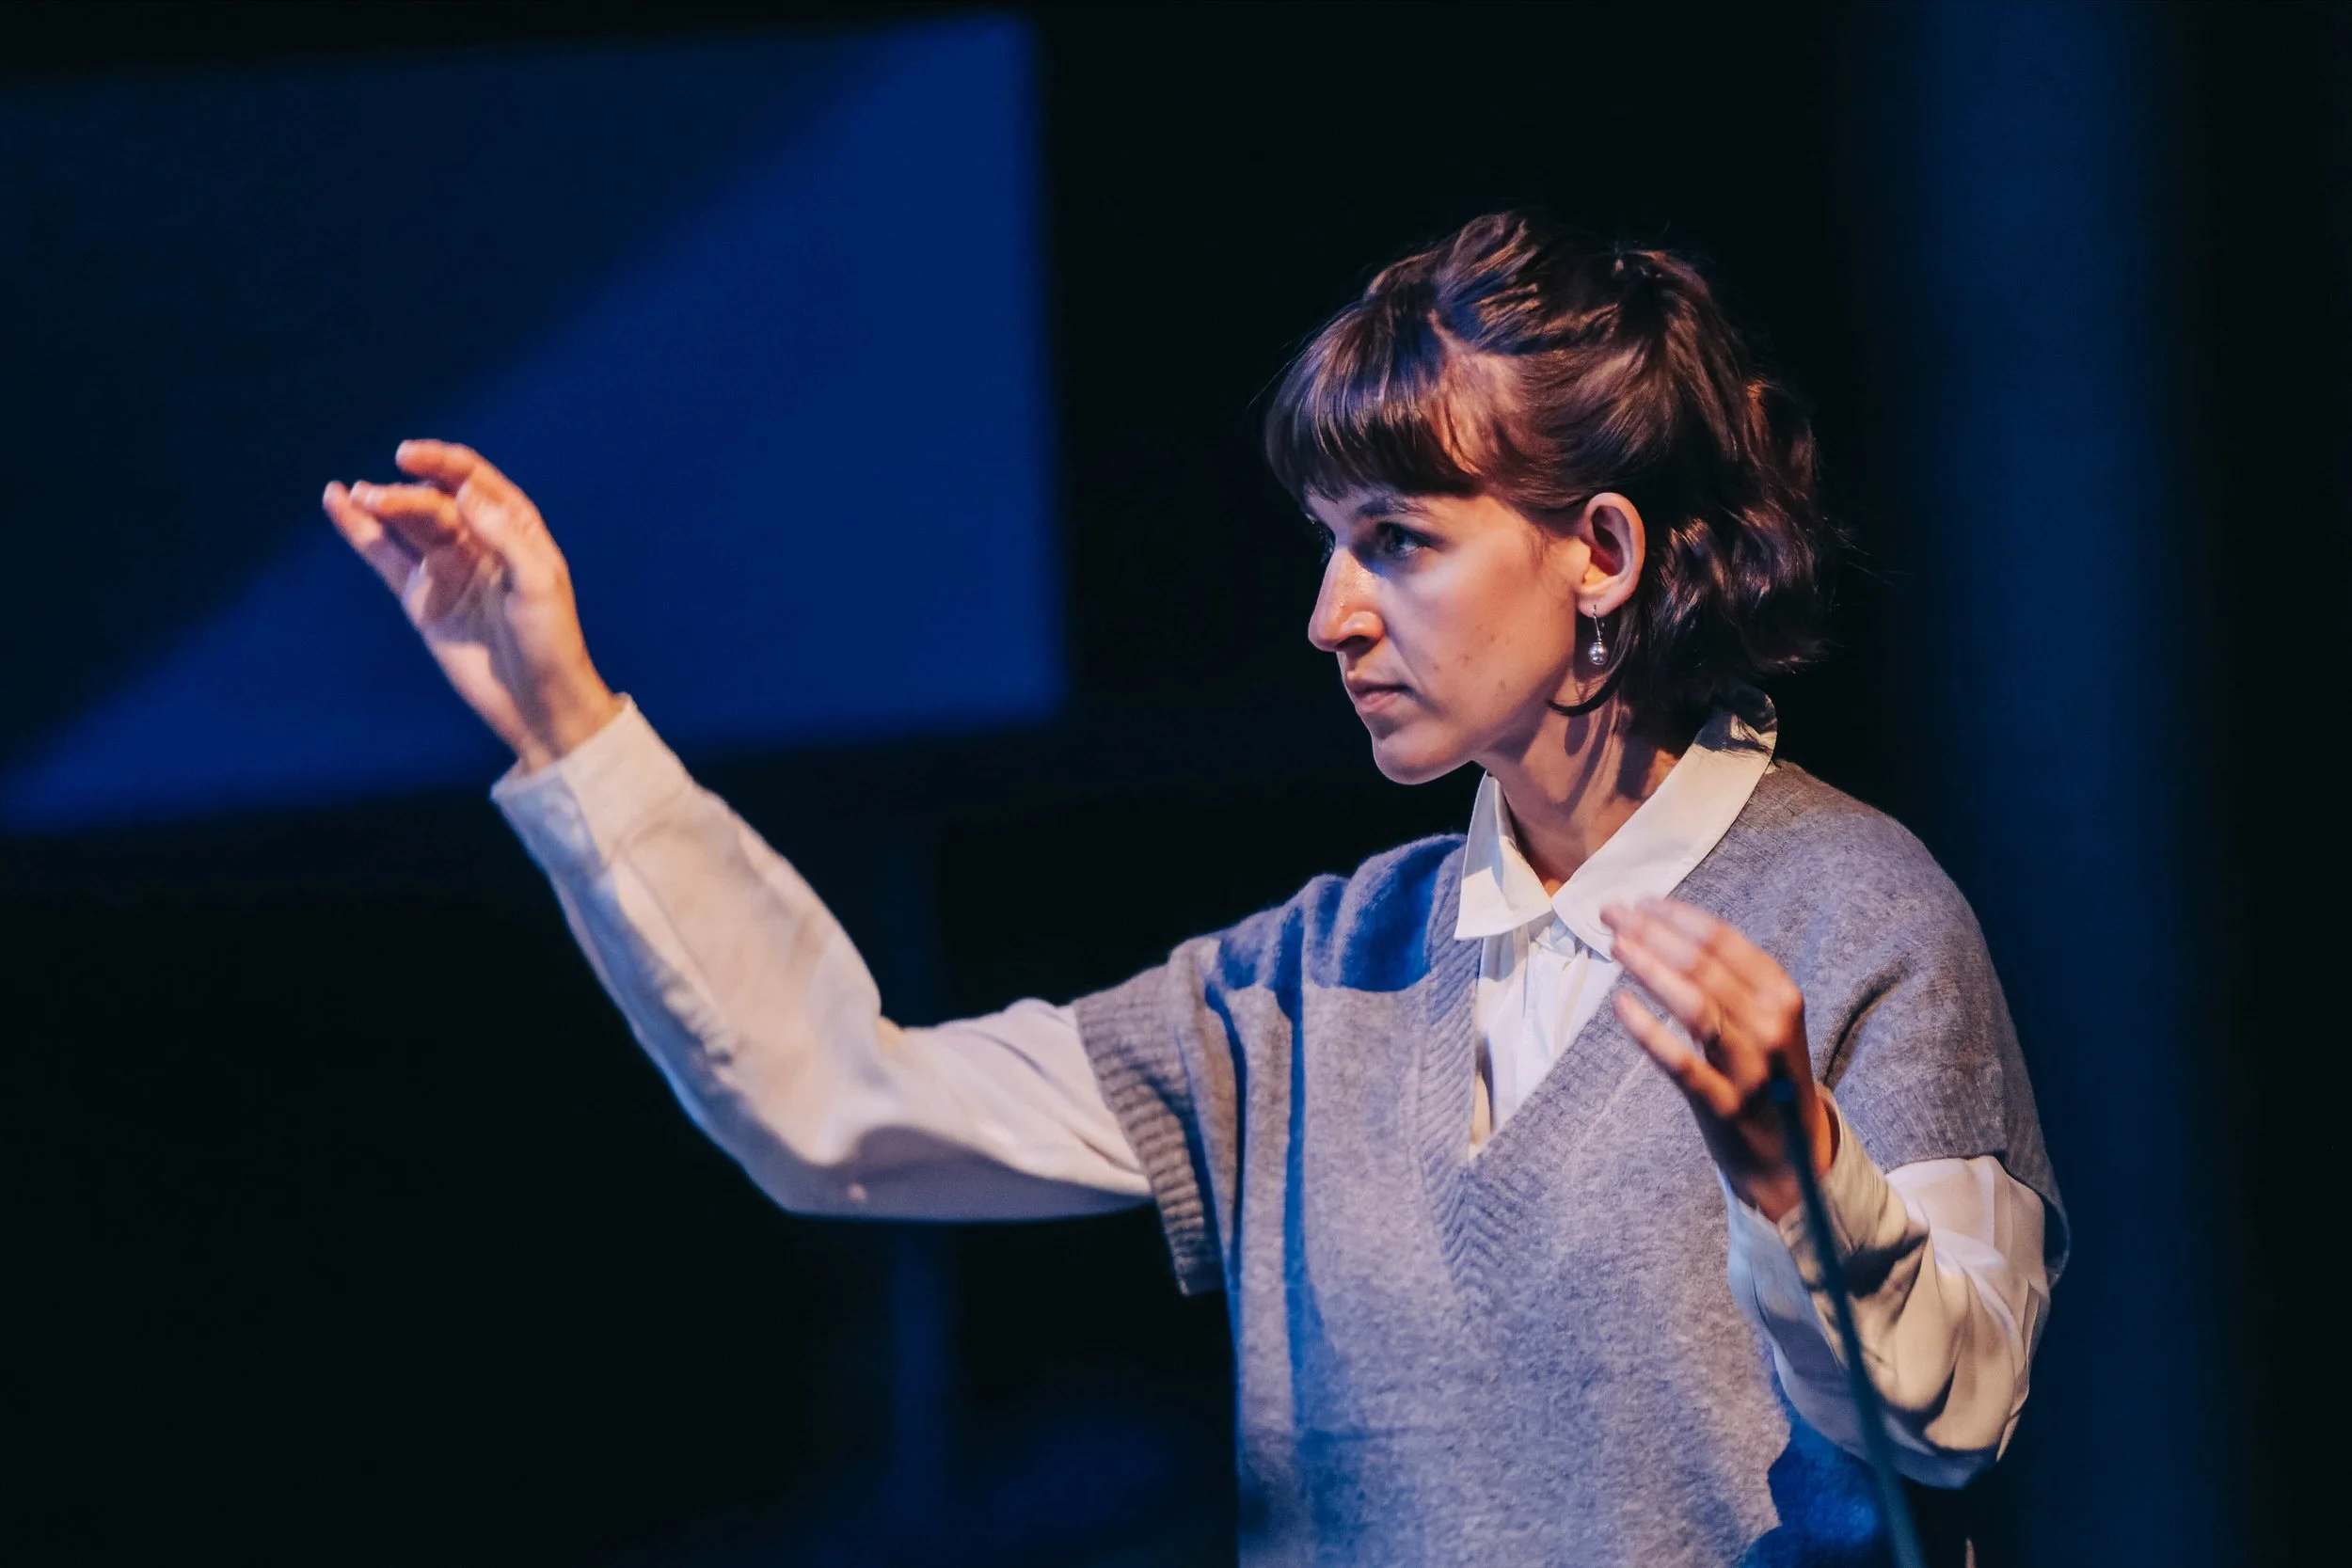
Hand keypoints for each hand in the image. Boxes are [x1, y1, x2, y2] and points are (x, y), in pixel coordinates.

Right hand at [323, 441, 622, 772]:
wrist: (537, 699)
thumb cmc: (550, 639)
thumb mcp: (537, 583)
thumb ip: (502, 535)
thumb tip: (465, 491)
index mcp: (515, 527)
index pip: (472, 480)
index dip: (440, 461)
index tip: (407, 455)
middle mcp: (478, 541)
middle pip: (434, 502)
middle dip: (405, 496)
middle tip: (375, 498)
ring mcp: (447, 569)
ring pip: (407, 526)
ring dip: (380, 506)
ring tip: (355, 495)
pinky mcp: (422, 599)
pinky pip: (386, 558)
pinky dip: (361, 533)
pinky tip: (339, 504)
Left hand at [1601, 895, 1834, 1220]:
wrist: (1790, 1154)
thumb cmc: (1765, 1070)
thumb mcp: (1765, 1017)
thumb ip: (1730, 977)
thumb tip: (1664, 925)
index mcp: (1782, 994)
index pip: (1723, 941)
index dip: (1676, 916)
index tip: (1640, 902)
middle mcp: (1771, 1026)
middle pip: (1703, 966)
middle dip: (1652, 933)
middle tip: (1611, 913)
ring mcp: (1750, 1067)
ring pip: (1694, 1006)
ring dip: (1650, 968)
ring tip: (1615, 945)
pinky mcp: (1723, 1104)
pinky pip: (1680, 1063)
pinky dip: (1648, 1031)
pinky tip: (1620, 1005)